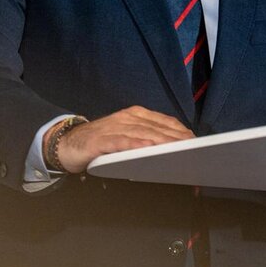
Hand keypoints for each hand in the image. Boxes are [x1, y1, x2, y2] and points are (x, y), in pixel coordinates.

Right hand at [53, 106, 193, 172]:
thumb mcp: (127, 136)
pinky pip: (122, 141)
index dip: (181, 132)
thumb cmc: (102, 142)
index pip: (165, 122)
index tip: (197, 143)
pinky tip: (148, 148)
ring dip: (162, 143)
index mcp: (137, 115)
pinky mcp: (102, 139)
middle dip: (177, 141)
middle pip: (158, 128)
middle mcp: (128, 117)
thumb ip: (147, 139)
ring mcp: (115, 126)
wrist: (68, 143)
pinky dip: (136, 144)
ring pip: (144, 134)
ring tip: (178, 150)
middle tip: (194, 151)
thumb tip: (173, 149)